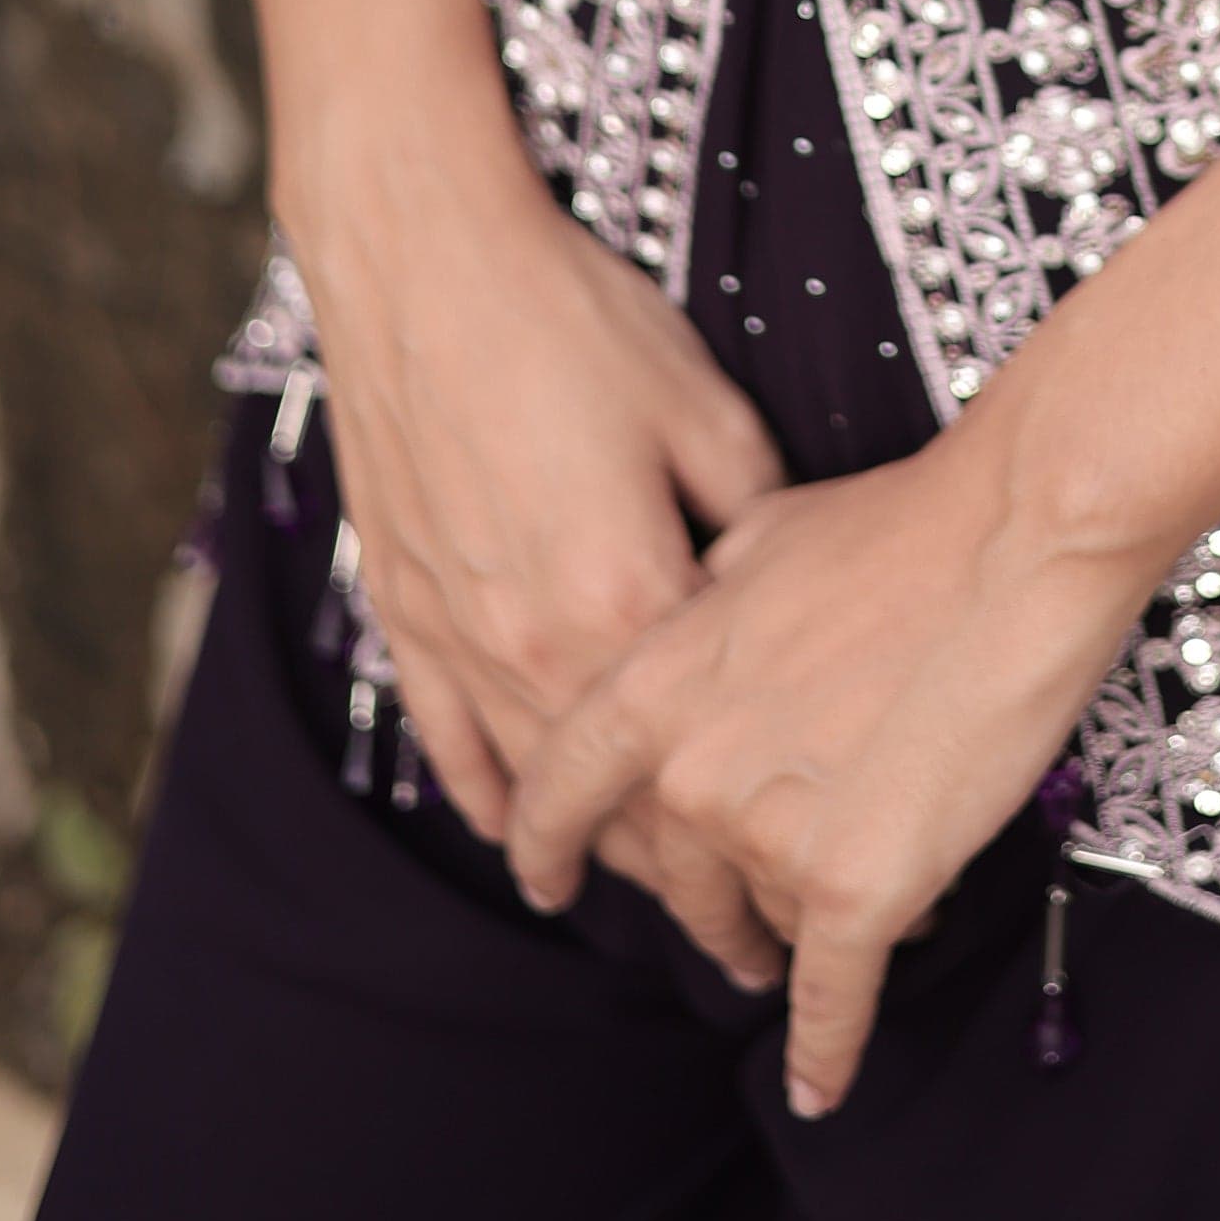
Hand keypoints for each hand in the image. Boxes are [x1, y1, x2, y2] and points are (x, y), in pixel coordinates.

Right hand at [290, 146, 789, 988]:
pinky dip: (490, 797)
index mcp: (629, 606)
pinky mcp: (408, 608)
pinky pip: (448, 738)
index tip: (811, 913)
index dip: (761, 856)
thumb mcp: (706, 415)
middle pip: (622, 812)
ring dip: (597, 861)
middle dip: (691, 895)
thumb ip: (756, 529)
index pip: (705, 776)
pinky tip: (521, 838)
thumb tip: (794, 596)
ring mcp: (460, 637)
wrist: (425, 267)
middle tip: (749, 953)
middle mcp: (535, 649)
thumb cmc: (576, 326)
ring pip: (536, 790)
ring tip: (657, 911)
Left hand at [502, 427, 1160, 1117]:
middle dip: (710, 911)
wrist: (1017, 543)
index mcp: (657, 682)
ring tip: (842, 919)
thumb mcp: (765, 534)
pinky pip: (832, 995)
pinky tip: (823, 1081)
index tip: (545, 881)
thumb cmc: (910, 526)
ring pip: (770, 919)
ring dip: (802, 928)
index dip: (546, 845)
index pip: (561, 790)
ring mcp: (768, 838)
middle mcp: (691, 773)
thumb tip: (707, 606)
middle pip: (678, 879)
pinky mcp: (856, 889)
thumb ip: (712, 597)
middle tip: (737, 933)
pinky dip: (829, 1046)